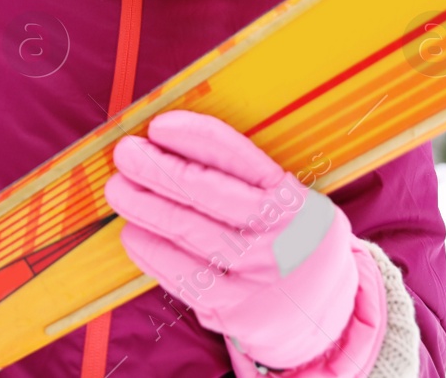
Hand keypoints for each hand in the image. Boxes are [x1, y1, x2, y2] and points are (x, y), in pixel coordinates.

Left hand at [102, 110, 388, 375]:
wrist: (327, 319)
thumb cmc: (292, 243)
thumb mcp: (292, 206)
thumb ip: (247, 180)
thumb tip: (171, 145)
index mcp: (296, 203)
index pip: (239, 159)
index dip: (194, 138)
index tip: (158, 126)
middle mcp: (282, 240)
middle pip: (206, 195)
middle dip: (158, 170)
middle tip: (126, 154)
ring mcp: (258, 279)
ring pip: (187, 233)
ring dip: (144, 207)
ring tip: (118, 190)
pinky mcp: (235, 312)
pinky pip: (181, 275)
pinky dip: (151, 251)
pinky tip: (133, 233)